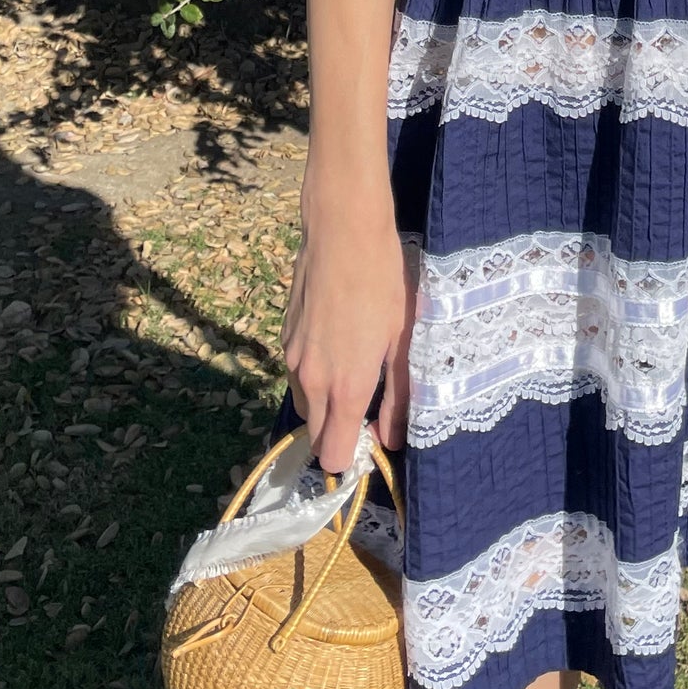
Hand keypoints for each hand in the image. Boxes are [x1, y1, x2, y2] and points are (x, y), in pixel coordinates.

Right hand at [281, 174, 415, 473]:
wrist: (342, 232)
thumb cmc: (383, 283)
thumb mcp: (403, 341)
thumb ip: (398, 396)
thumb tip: (391, 439)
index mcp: (343, 387)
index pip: (331, 455)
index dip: (351, 457)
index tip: (372, 440)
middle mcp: (310, 380)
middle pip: (315, 435)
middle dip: (338, 433)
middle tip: (369, 407)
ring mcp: (292, 358)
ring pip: (305, 404)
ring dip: (325, 404)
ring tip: (356, 373)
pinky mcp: (284, 337)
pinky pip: (298, 376)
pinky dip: (315, 378)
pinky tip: (339, 347)